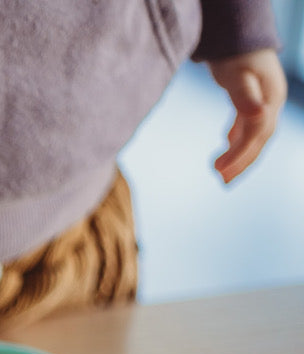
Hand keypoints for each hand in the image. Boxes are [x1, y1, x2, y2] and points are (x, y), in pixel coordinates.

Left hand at [208, 49, 287, 183]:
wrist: (237, 35)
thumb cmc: (234, 54)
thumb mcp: (236, 74)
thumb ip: (245, 96)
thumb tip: (260, 115)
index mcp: (270, 99)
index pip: (257, 134)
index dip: (240, 154)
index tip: (220, 171)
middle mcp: (271, 103)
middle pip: (259, 140)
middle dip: (241, 162)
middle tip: (221, 181)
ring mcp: (263, 102)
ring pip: (254, 135)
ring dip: (238, 154)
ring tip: (219, 172)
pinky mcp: (252, 100)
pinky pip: (247, 126)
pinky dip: (236, 138)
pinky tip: (225, 146)